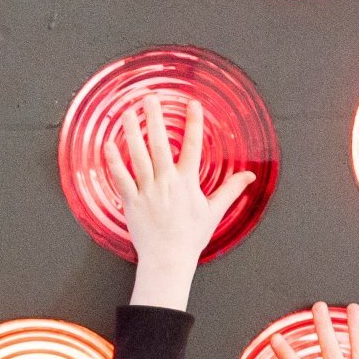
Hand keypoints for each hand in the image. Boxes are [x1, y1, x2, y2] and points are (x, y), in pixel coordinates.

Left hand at [113, 100, 255, 309]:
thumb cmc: (191, 236)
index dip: (194, 124)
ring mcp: (148, 191)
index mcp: (187, 183)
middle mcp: (167, 182)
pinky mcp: (131, 202)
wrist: (169, 259)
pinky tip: (108, 144)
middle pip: (159, 145)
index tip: (193, 104)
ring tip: (127, 112)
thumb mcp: (214, 211)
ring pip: (138, 157)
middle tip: (150, 98)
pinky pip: (120, 178)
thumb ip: (231, 190)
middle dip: (154, 119)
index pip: (192, 147)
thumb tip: (249, 176)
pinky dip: (114, 162)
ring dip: (132, 132)